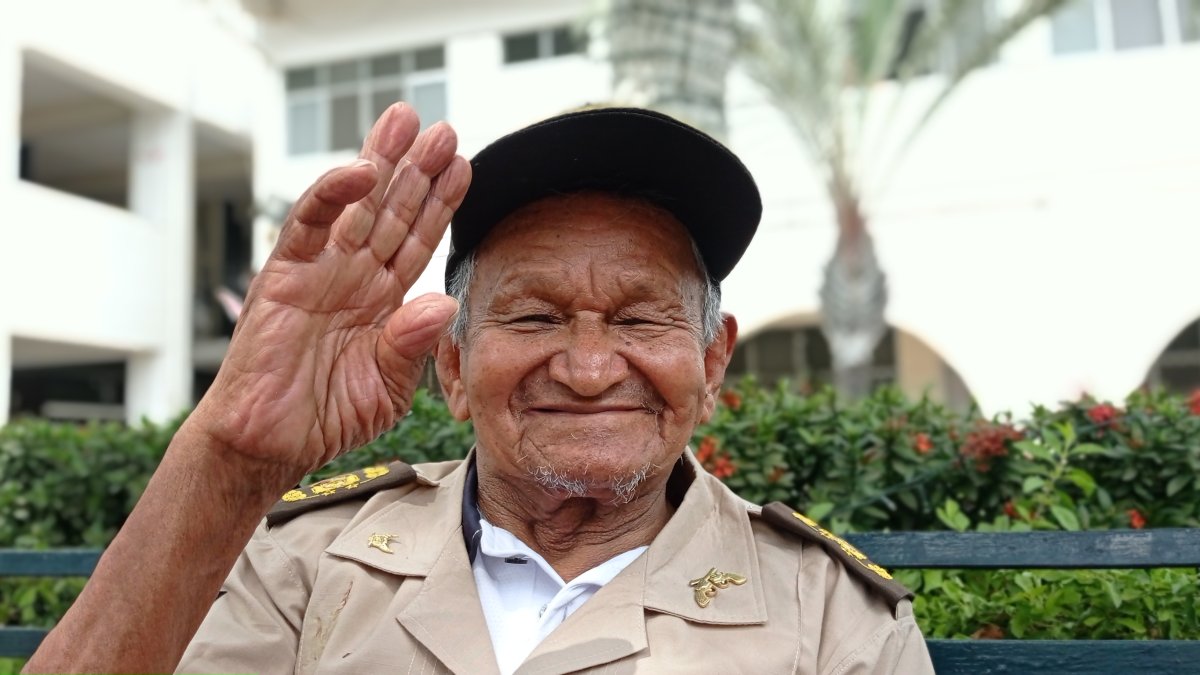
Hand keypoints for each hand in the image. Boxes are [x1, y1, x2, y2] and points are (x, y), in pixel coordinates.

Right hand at [190, 103, 470, 479]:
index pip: (418, 242)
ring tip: (408, 122)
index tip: (466, 168)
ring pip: (358, 205)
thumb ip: (414, 344)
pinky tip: (363, 168)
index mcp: (383, 301)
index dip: (441, 205)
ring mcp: (321, 271)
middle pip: (393, 211)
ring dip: (383, 162)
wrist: (270, 442)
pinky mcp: (285, 275)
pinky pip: (311, 224)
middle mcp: (354, 277)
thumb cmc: (327, 416)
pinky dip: (333, 193)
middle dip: (419, 170)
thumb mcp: (389, 385)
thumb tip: (443, 302)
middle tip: (444, 130)